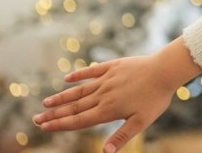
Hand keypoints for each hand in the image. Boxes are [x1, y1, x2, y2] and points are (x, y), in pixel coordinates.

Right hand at [33, 39, 200, 152]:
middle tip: (36, 119)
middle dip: (54, 114)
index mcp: (108, 110)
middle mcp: (103, 94)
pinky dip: (79, 75)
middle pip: (74, 107)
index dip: (60, 124)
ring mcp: (106, 79)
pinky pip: (92, 70)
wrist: (165, 70)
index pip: (78, 120)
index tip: (44, 128)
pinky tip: (67, 79)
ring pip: (79, 90)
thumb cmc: (156, 98)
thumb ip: (122, 136)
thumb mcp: (141, 122)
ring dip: (61, 97)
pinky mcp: (113, 66)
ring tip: (46, 102)